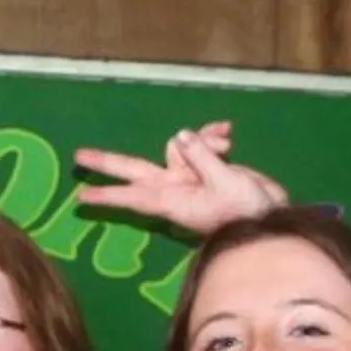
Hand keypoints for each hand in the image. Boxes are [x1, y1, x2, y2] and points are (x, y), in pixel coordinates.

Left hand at [73, 121, 287, 235]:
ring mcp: (189, 177)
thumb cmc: (246, 212)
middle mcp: (174, 187)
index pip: (133, 195)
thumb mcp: (225, 185)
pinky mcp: (206, 167)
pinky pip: (201, 143)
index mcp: (172, 200)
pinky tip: (228, 132)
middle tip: (78, 155)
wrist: (272, 218)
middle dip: (108, 162)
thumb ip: (202, 159)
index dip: (108, 194)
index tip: (81, 197)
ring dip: (201, 140)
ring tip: (227, 144)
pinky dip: (213, 136)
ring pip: (179, 146)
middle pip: (134, 169)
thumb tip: (181, 136)